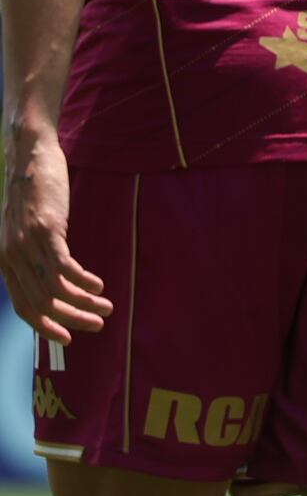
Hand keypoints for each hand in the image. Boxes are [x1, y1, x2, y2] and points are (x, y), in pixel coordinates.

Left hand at [1, 131, 106, 346]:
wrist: (29, 156)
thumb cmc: (32, 193)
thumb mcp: (23, 229)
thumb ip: (30, 254)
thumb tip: (52, 280)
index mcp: (4, 260)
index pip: (23, 306)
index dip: (45, 326)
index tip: (68, 338)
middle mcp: (11, 256)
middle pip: (42, 303)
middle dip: (71, 320)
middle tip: (97, 326)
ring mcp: (27, 243)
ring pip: (55, 290)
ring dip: (84, 304)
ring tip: (107, 307)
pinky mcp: (46, 229)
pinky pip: (65, 267)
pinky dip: (83, 282)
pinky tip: (98, 285)